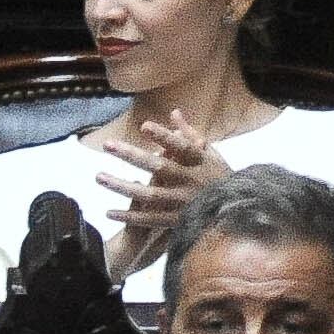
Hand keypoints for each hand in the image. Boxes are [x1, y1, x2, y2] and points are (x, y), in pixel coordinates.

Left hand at [98, 113, 231, 273]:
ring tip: (98, 177)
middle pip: (159, 167)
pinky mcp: (176, 221)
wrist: (235, 214)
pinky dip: (129, 216)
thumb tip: (174, 112)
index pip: (181, 146)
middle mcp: (192, 181)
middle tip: (106, 145)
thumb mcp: (210, 155)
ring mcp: (183, 202)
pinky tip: (108, 212)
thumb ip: (190, 134)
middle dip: (132, 156)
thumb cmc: (217, 178)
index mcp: (201, 162)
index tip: (144, 125)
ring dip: (122, 186)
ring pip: (149, 195)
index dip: (164, 136)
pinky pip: (149, 220)